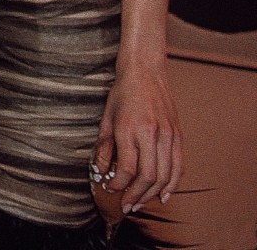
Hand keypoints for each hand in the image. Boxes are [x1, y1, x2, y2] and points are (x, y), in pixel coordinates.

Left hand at [94, 60, 182, 214]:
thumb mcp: (106, 118)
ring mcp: (168, 135)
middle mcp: (151, 133)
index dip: (120, 185)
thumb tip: (102, 171)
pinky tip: (163, 194)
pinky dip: (172, 183)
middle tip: (128, 206)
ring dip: (153, 194)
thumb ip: (104, 147)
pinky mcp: (178, 135)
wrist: (145, 73)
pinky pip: (178, 166)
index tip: (111, 190)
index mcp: (130, 129)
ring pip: (165, 175)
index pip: (128, 168)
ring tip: (142, 203)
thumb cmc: (122, 94)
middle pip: (148, 176)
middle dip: (137, 196)